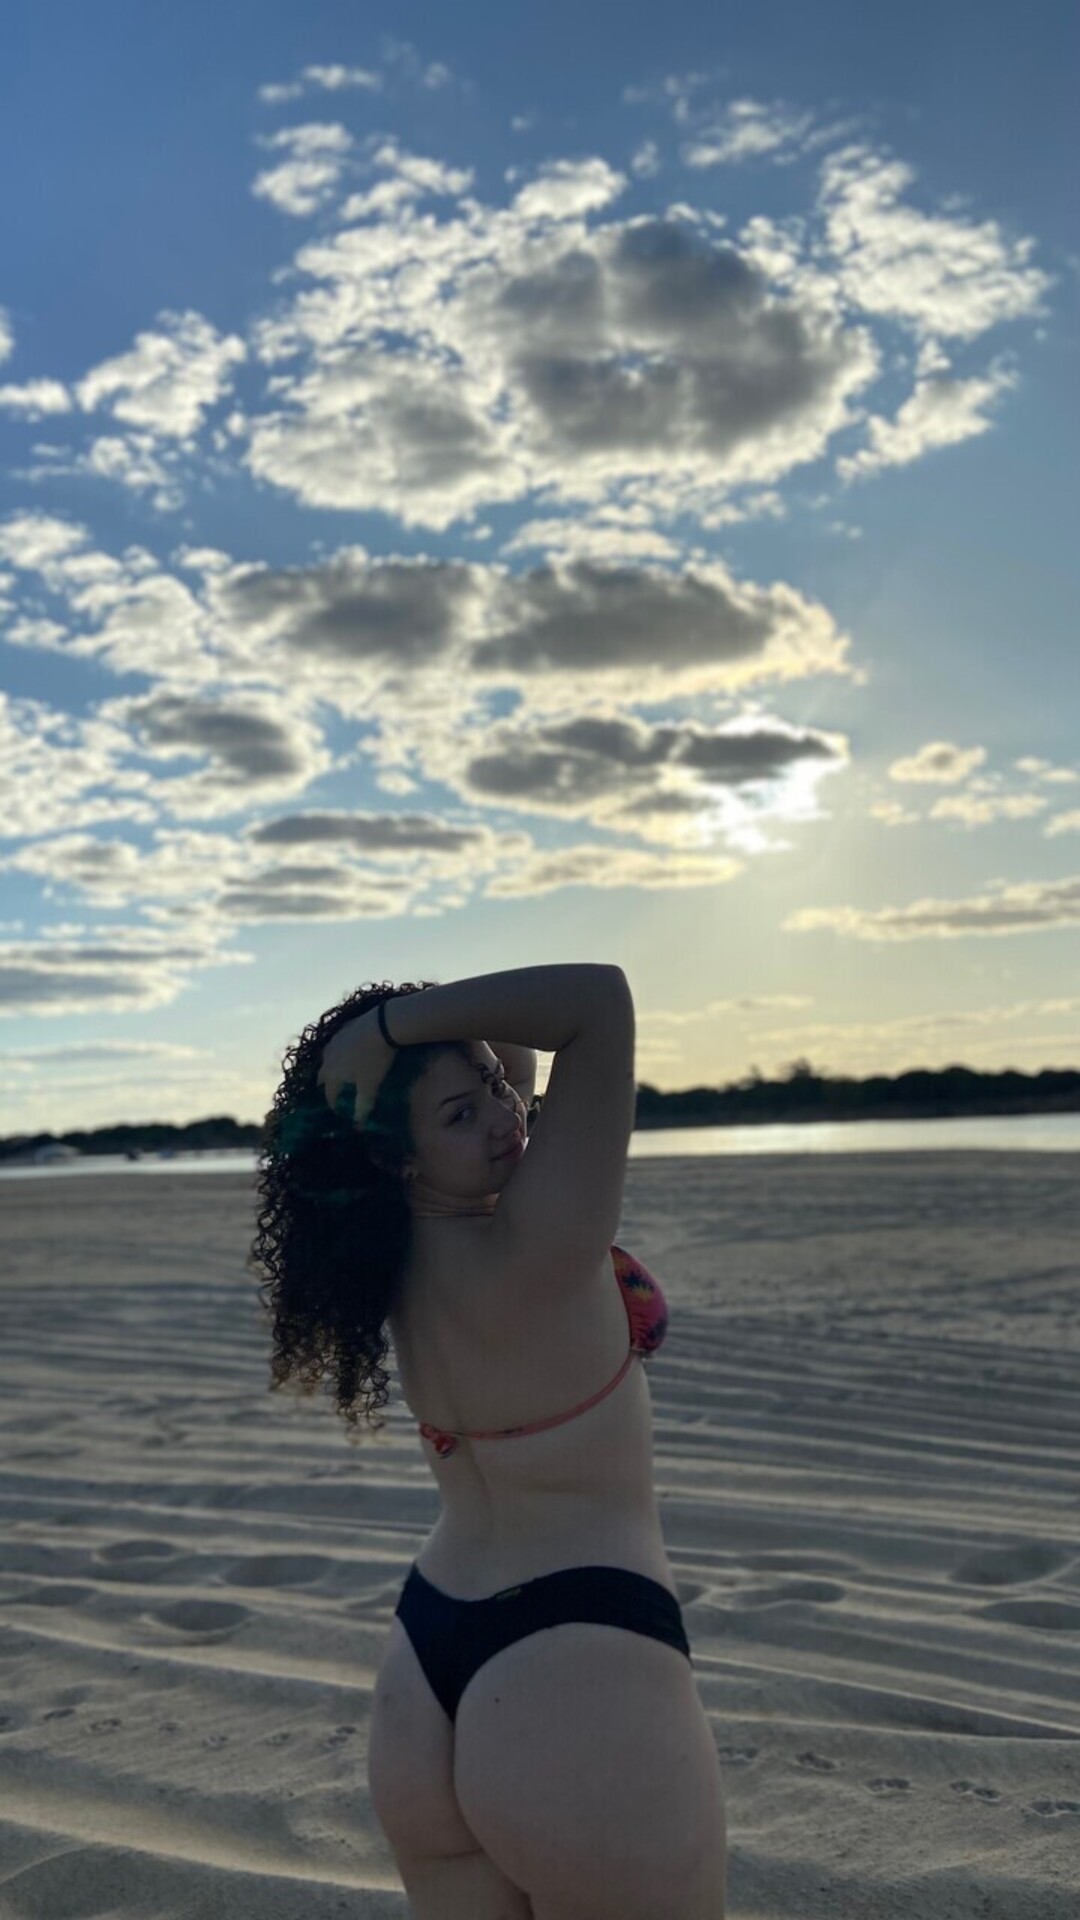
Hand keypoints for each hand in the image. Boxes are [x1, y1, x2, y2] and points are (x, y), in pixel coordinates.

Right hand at [316, 1005, 395, 1123]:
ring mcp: (335, 1040)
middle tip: (335, 1092)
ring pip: (328, 1057)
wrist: (382, 1025)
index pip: (329, 1095)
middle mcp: (328, 1058)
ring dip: (332, 1066)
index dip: (334, 1105)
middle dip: (326, 1085)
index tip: (340, 1112)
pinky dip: (341, 1050)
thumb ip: (362, 1107)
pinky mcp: (344, 1027)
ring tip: (340, 1071)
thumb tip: (357, 1126)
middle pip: (322, 1075)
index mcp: (332, 1074)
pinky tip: (350, 1050)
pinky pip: (338, 1043)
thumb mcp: (370, 1086)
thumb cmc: (375, 1059)